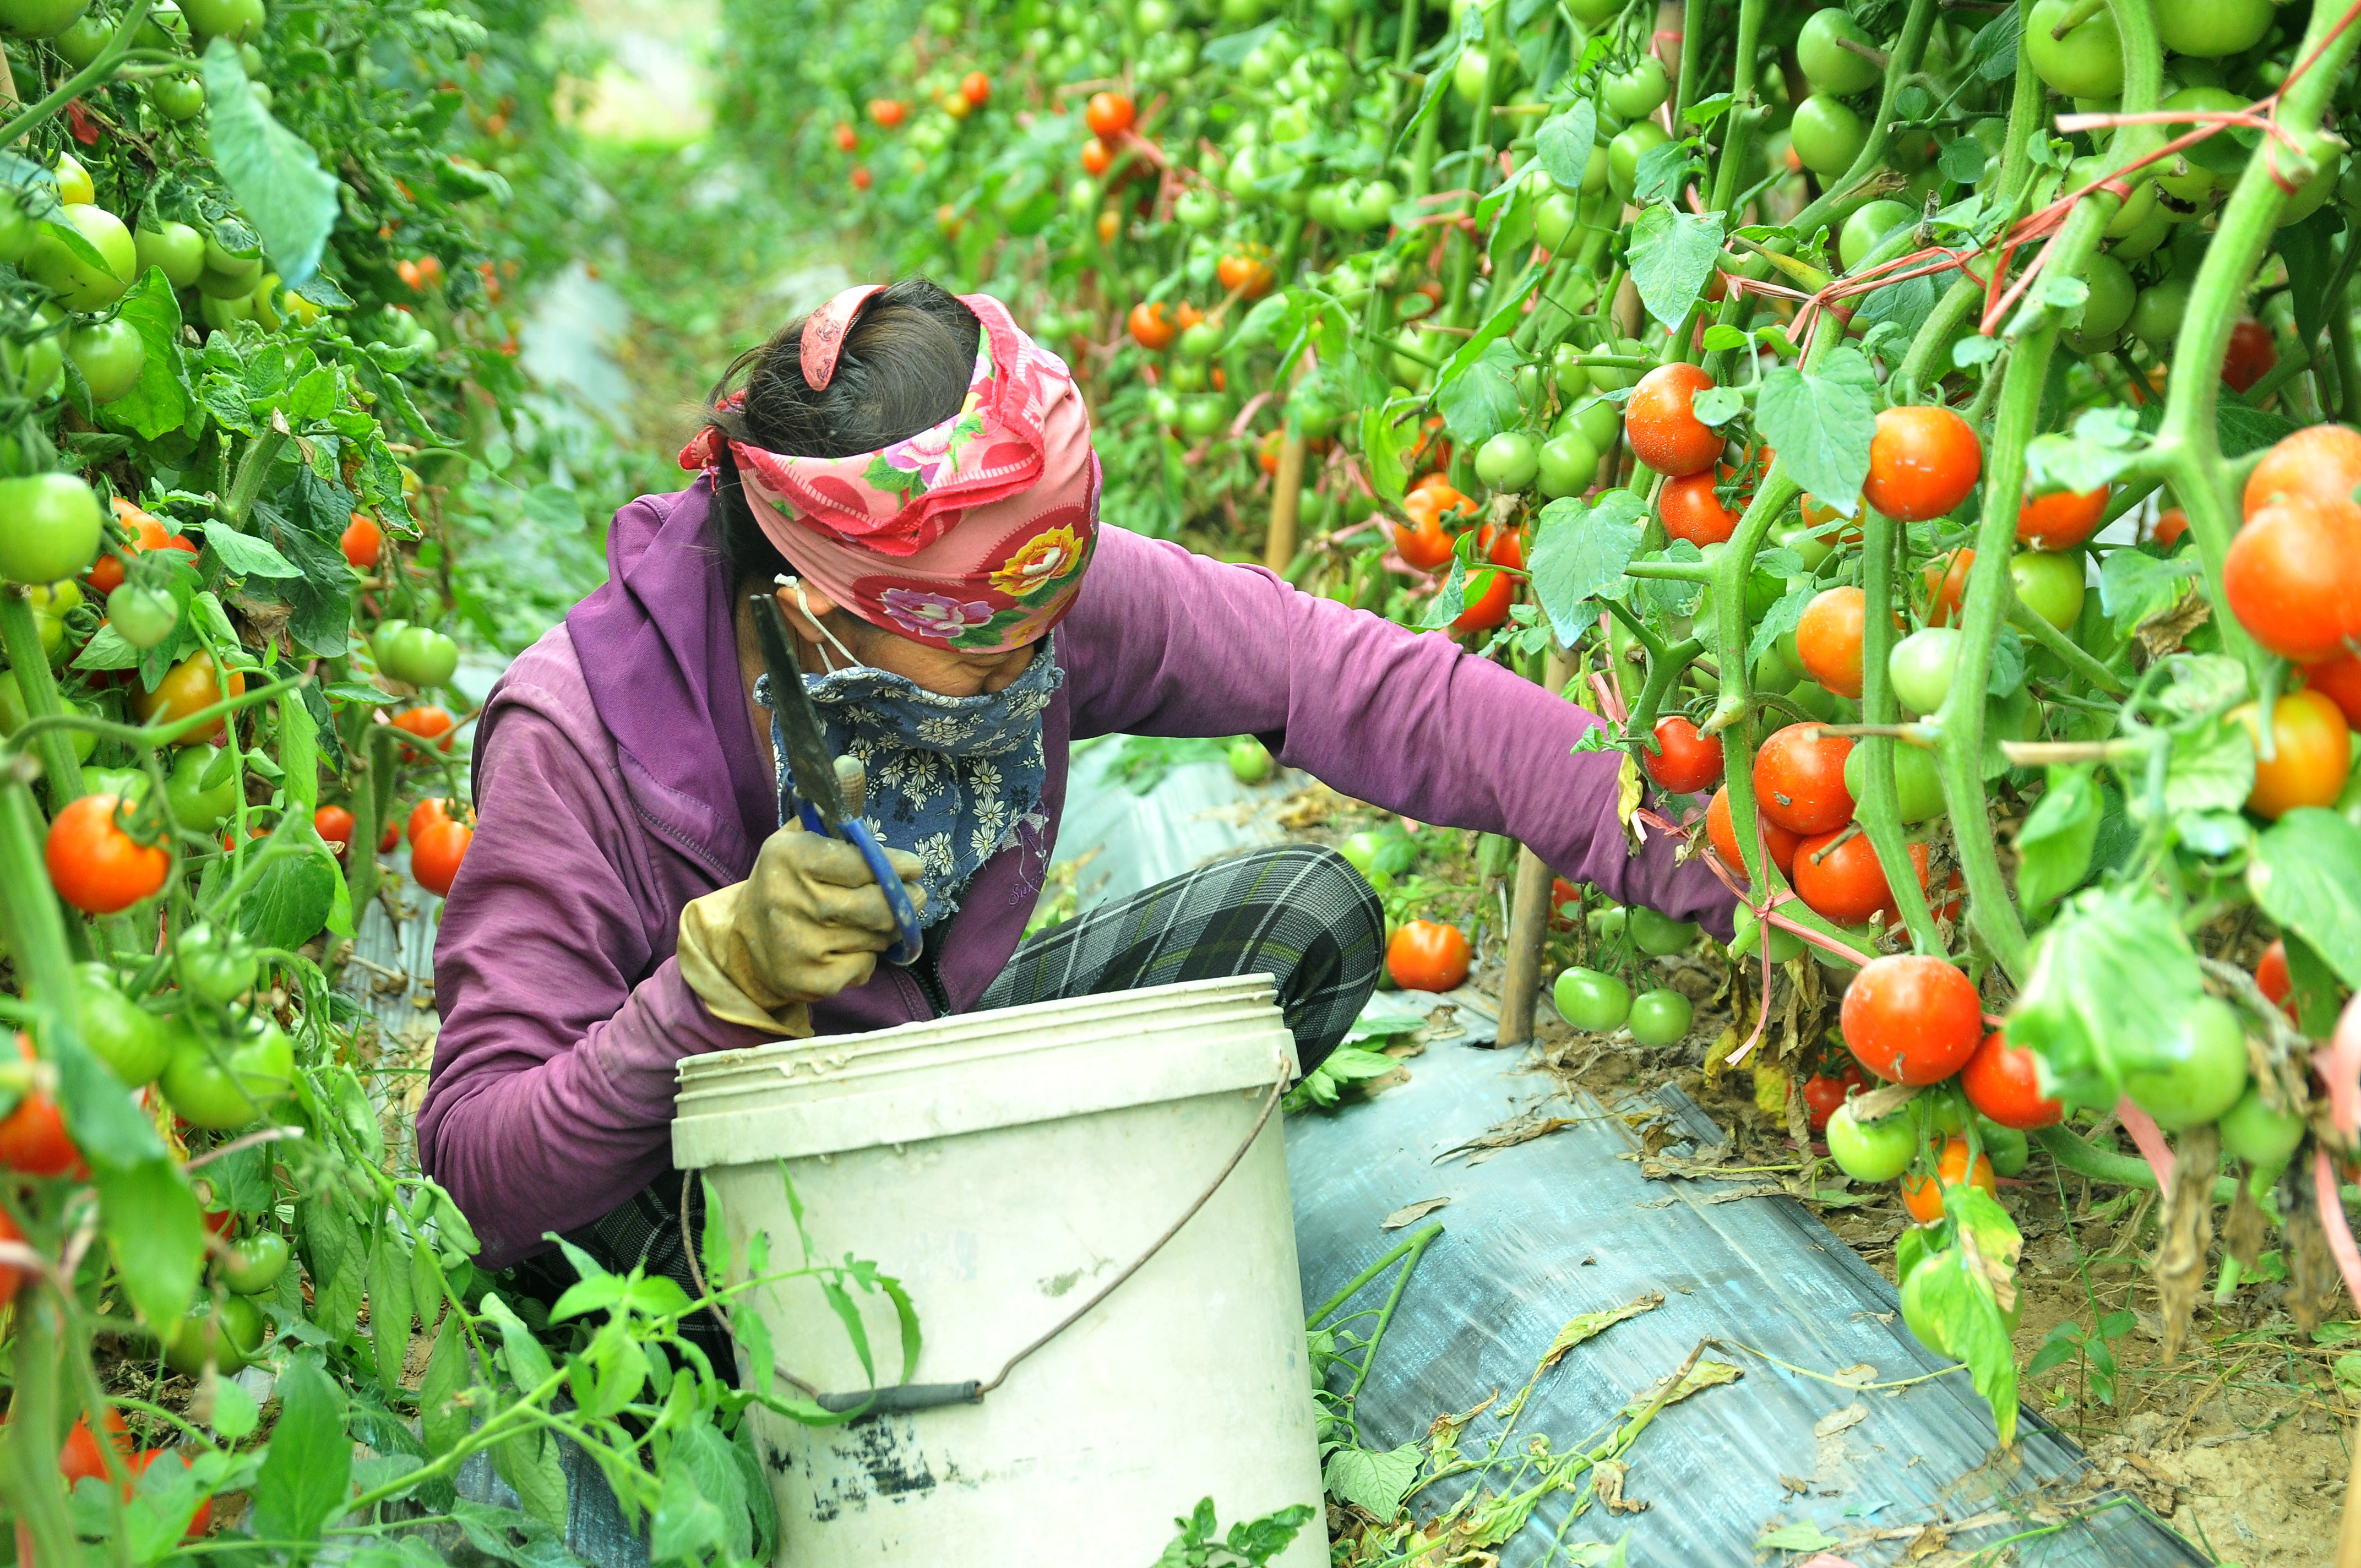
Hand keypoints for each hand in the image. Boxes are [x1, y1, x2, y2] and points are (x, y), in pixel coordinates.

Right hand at [677, 821, 926, 1031]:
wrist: (743, 945)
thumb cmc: (786, 883)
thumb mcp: (802, 837)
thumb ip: (833, 803)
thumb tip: (851, 764)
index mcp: (790, 857)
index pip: (862, 862)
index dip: (896, 866)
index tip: (915, 867)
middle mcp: (790, 900)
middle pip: (877, 904)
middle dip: (906, 901)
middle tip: (917, 897)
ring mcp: (799, 944)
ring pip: (875, 937)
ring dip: (886, 930)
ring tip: (877, 921)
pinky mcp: (809, 981)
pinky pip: (863, 967)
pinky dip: (866, 959)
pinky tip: (849, 948)